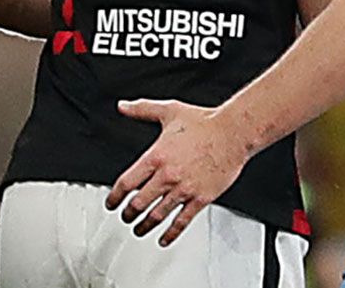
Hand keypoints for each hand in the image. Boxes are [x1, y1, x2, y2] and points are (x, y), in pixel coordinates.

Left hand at [104, 99, 249, 245]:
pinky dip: (171, 233)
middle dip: (128, 214)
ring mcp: (184, 189)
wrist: (233, 133)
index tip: (111, 203)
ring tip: (138, 229)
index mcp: (156, 156)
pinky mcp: (200, 198)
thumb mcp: (168, 111)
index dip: (114, 196)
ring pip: (157, 215)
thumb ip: (142, 110)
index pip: (127, 182)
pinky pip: (182, 221)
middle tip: (124, 217)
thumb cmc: (204, 122)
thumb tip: (123, 106)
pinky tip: (164, 238)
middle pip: (138, 203)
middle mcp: (167, 176)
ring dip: (144, 225)